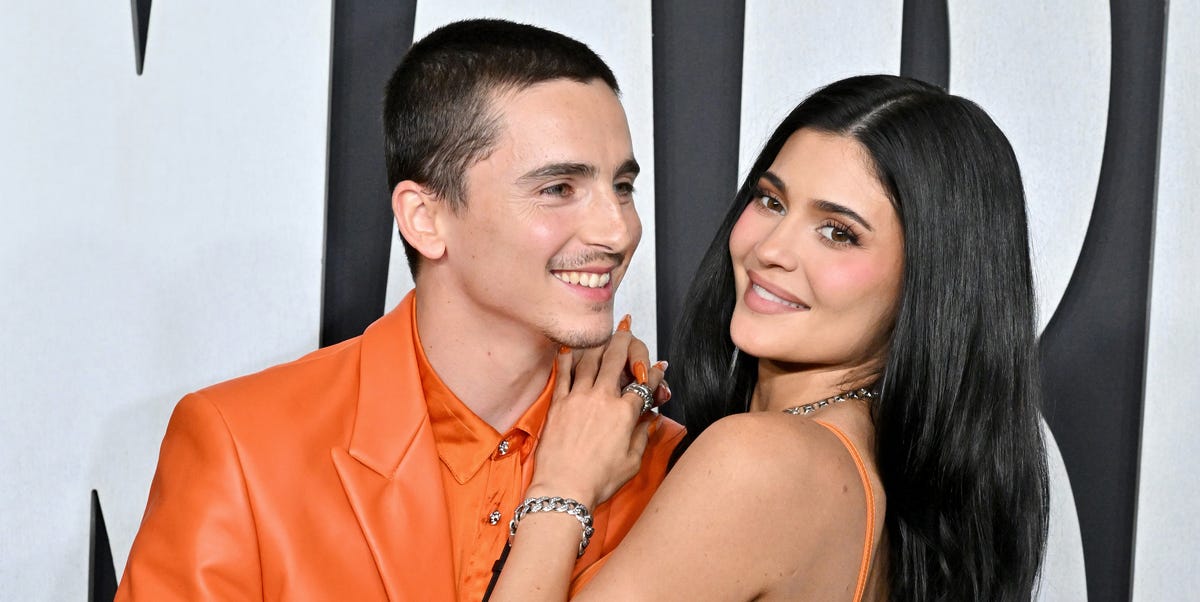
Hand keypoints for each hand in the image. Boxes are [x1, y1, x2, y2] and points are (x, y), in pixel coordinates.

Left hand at [528, 318, 666, 507]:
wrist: (563, 489)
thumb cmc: (598, 481)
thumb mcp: (632, 462)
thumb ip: (642, 436)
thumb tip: (648, 421)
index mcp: (624, 413)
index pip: (643, 383)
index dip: (653, 374)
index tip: (658, 369)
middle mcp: (602, 399)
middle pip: (616, 358)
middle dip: (625, 341)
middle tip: (627, 331)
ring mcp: (578, 398)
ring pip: (590, 359)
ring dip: (599, 344)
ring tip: (604, 335)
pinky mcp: (558, 404)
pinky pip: (564, 373)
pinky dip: (569, 358)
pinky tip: (572, 349)